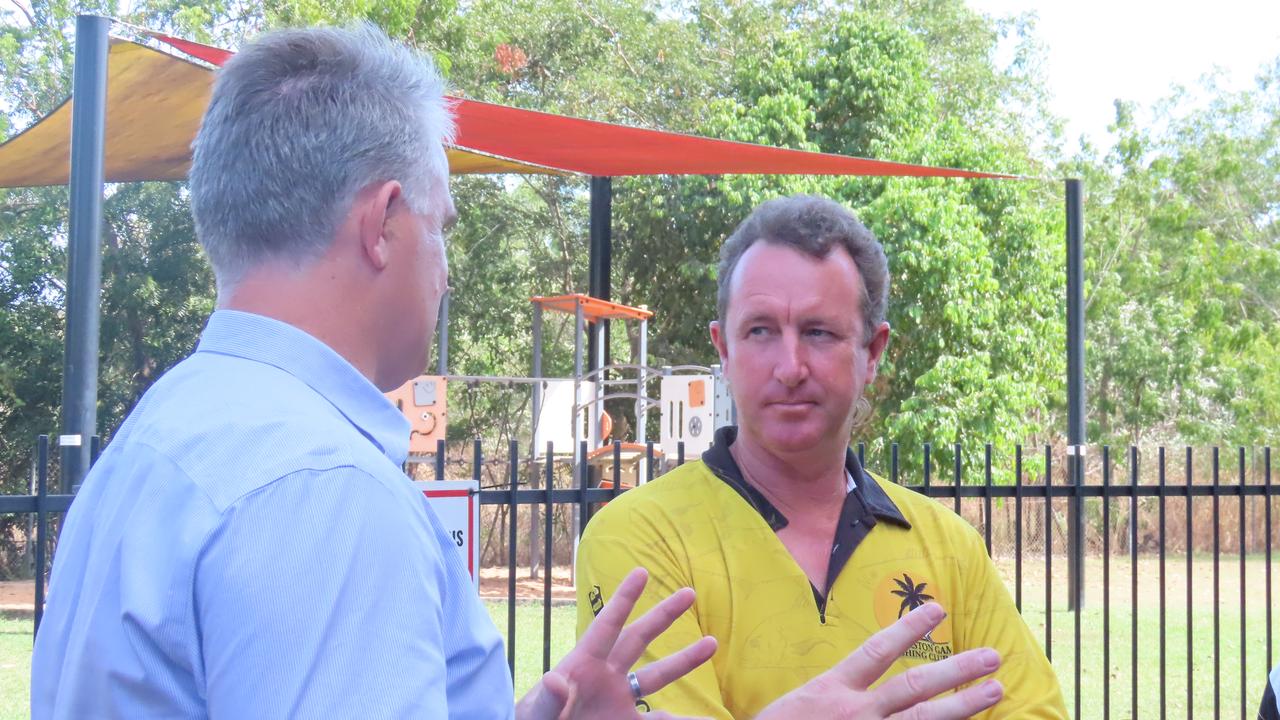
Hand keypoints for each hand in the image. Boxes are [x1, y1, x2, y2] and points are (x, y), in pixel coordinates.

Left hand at [515, 567, 716, 719]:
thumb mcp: (535, 715)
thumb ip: (546, 701)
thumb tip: (554, 679)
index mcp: (582, 667)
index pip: (606, 626)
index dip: (624, 599)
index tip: (642, 572)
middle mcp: (605, 679)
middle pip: (639, 639)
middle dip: (663, 615)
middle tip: (689, 592)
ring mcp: (619, 702)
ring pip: (658, 676)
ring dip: (685, 661)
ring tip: (712, 643)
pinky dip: (685, 717)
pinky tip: (707, 714)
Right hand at [755, 603, 1002, 719]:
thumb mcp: (786, 708)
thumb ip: (805, 690)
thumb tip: (759, 655)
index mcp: (830, 691)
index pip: (876, 651)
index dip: (909, 628)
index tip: (938, 610)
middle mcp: (854, 713)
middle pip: (914, 687)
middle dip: (956, 670)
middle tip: (992, 657)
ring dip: (962, 705)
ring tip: (995, 689)